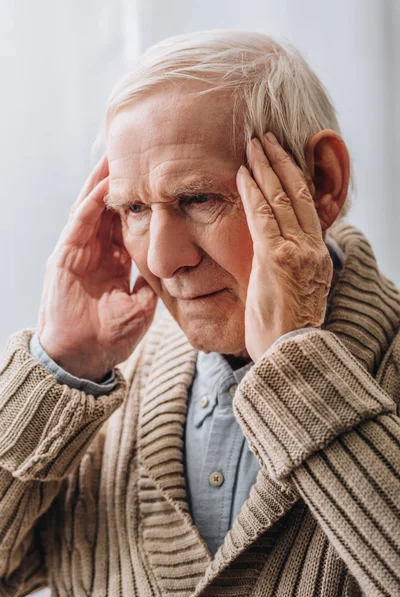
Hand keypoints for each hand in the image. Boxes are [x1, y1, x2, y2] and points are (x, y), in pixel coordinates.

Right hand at [37, 155, 157, 380]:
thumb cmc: (111, 338)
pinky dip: (91, 203)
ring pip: (92, 208)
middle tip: (135, 155)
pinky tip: (104, 183)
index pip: (126, 225)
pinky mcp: (64, 257)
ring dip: (103, 183)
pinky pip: (79, 223)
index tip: (156, 182)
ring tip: (117, 156)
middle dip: (121, 184)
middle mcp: (96, 254)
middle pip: (109, 209)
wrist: (83, 358)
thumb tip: (169, 269)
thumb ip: (150, 284)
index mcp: (114, 264)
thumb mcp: (141, 307)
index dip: (139, 203)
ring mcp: (79, 253)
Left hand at [236, 132, 332, 361]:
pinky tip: (243, 174)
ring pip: (282, 199)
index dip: (295, 178)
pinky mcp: (275, 259)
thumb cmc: (287, 331)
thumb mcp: (297, 293)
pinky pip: (263, 217)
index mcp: (317, 255)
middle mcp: (312, 248)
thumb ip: (290, 268)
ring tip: (254, 145)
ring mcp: (295, 251)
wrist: (291, 354)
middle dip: (281, 163)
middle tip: (267, 139)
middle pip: (299, 194)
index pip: (308, 207)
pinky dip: (253, 193)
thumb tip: (276, 254)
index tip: (282, 159)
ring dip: (266, 168)